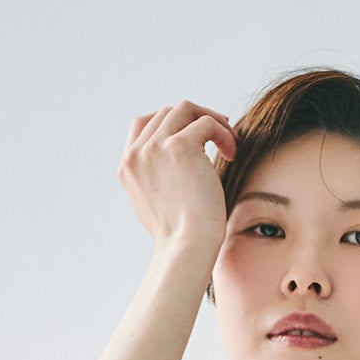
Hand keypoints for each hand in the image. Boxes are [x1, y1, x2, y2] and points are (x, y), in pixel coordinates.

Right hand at [117, 100, 237, 259]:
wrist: (188, 249)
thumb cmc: (181, 238)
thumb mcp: (157, 205)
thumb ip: (156, 178)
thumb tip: (172, 164)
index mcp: (128, 166)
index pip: (144, 124)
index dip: (171, 123)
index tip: (194, 135)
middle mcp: (137, 153)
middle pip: (166, 113)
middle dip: (195, 119)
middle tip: (219, 134)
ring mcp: (156, 147)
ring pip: (185, 110)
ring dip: (210, 120)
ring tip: (229, 142)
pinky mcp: (180, 146)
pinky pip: (206, 123)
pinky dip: (223, 132)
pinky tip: (232, 153)